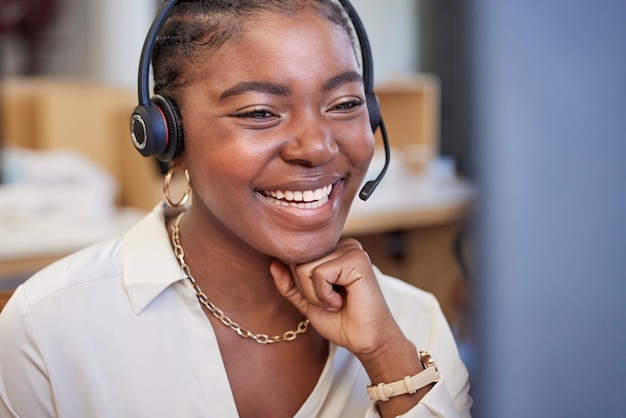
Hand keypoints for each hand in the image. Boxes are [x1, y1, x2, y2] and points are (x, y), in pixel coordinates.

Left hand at [270, 238, 402, 355]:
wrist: (365, 341)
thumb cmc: (341, 321)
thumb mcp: (307, 301)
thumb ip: (289, 284)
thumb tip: (273, 263)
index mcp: (333, 251)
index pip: (295, 258)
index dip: (300, 285)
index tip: (323, 298)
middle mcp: (343, 245)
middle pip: (297, 261)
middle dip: (306, 290)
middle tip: (331, 302)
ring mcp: (351, 250)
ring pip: (304, 268)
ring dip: (315, 295)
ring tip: (336, 302)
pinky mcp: (357, 260)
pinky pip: (320, 273)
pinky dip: (325, 295)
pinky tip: (342, 301)